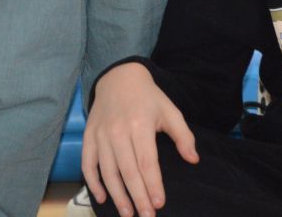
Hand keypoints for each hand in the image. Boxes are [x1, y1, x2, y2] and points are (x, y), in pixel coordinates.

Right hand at [82, 63, 197, 216]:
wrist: (119, 78)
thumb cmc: (148, 98)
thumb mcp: (170, 111)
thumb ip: (183, 135)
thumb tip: (193, 159)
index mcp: (140, 124)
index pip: (147, 161)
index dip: (153, 184)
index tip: (159, 203)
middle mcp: (118, 131)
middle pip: (128, 171)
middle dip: (138, 197)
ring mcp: (101, 135)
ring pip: (107, 171)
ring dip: (117, 195)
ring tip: (128, 214)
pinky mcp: (89, 137)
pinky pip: (88, 163)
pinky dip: (93, 183)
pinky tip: (102, 198)